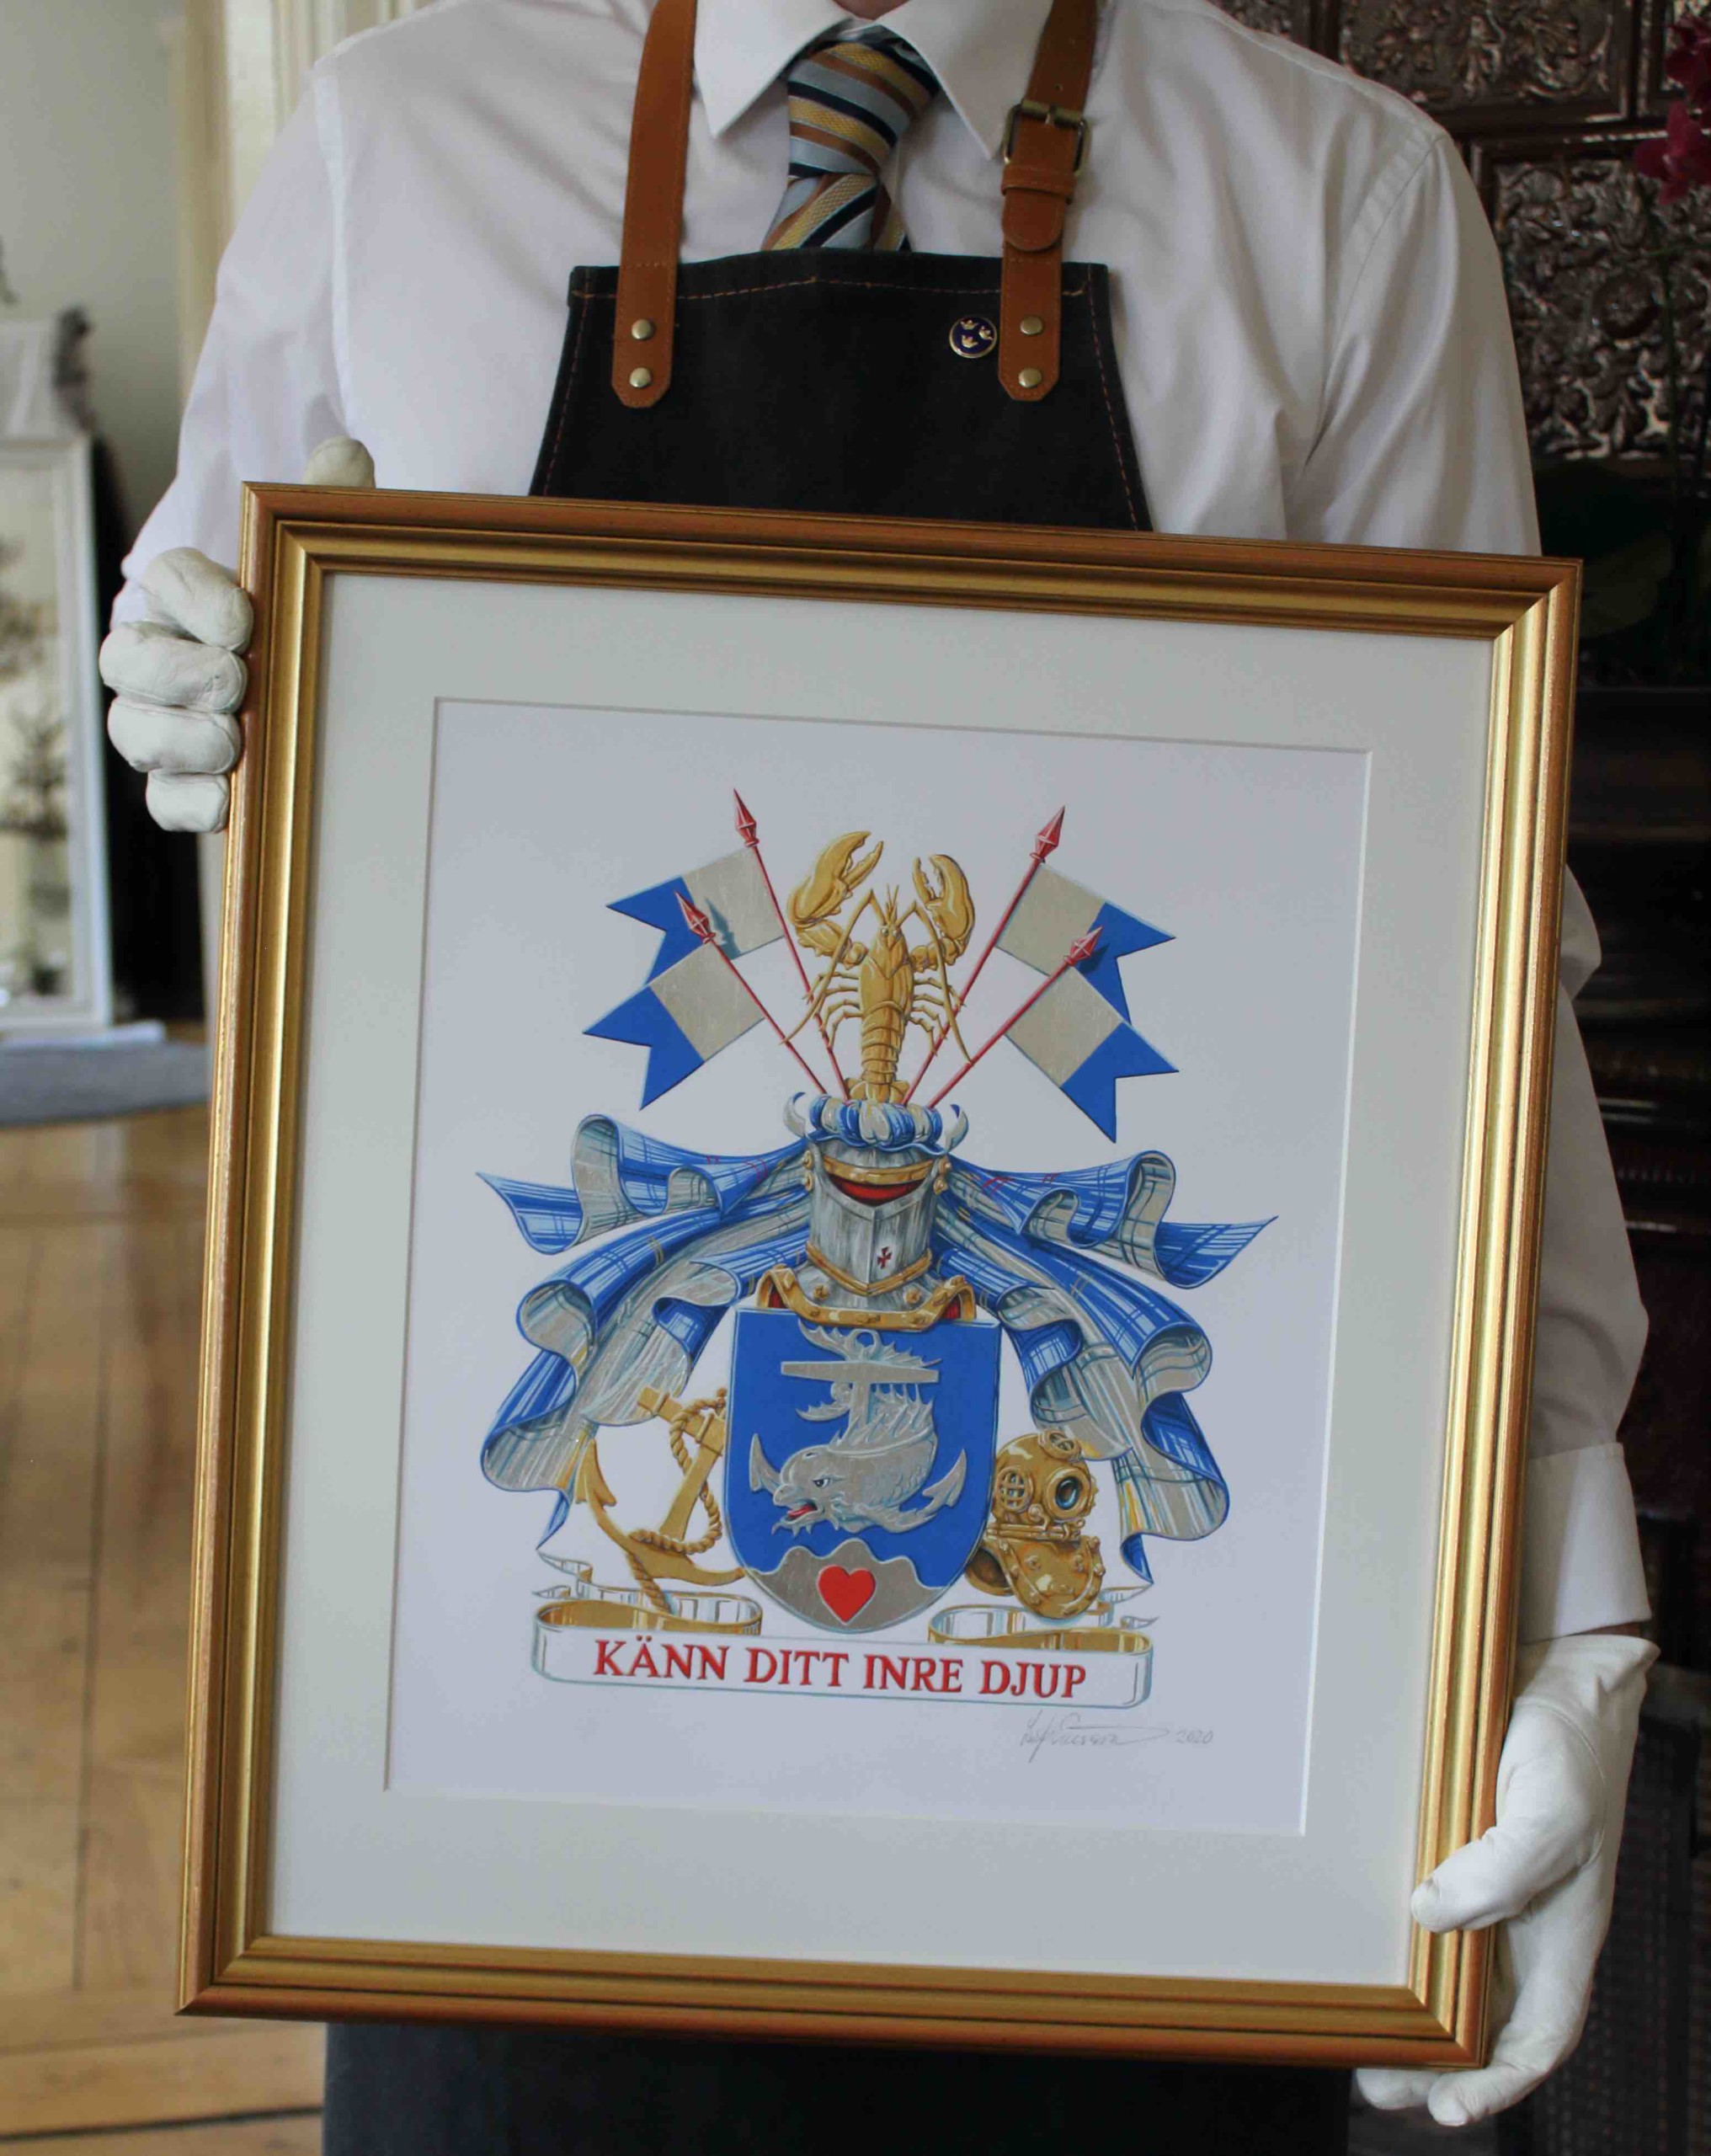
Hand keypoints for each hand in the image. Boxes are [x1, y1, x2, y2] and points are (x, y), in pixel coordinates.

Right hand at [101, 437, 375, 832]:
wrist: (340, 712)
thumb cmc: (317, 625)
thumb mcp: (328, 566)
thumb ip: (329, 507)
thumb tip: (347, 457)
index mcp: (186, 595)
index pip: (165, 579)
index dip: (194, 597)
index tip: (244, 620)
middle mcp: (156, 660)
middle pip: (127, 660)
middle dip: (175, 673)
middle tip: (235, 684)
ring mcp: (160, 726)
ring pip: (132, 732)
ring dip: (178, 739)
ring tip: (234, 742)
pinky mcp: (181, 788)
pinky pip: (162, 801)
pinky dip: (191, 802)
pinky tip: (230, 799)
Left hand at [1357, 1630, 1654, 2128]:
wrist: (1558, 1678)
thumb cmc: (1571, 1750)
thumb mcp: (1551, 1816)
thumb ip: (1502, 1874)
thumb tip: (1432, 1917)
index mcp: (1564, 1935)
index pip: (1538, 2037)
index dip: (1498, 2084)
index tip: (1445, 2108)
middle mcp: (1527, 1924)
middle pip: (1485, 2023)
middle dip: (1437, 2066)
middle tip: (1377, 2083)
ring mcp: (1493, 1890)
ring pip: (1453, 1979)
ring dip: (1412, 2017)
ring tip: (1359, 2039)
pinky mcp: (1459, 1853)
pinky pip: (1432, 1917)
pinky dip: (1401, 1948)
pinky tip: (1364, 1953)